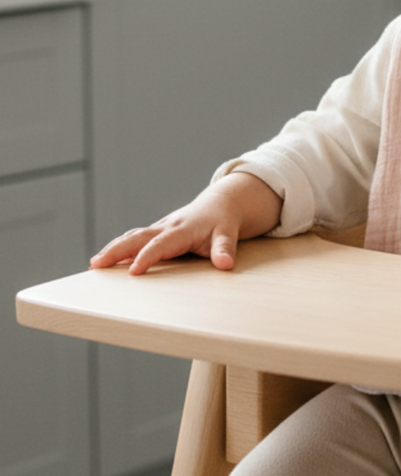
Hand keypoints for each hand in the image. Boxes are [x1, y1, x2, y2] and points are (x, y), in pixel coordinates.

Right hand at [90, 172, 281, 275]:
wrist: (222, 203)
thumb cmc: (224, 220)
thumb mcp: (229, 233)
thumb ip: (225, 248)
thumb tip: (225, 265)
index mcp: (182, 229)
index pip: (161, 244)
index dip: (147, 257)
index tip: (133, 272)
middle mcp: (167, 227)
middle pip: (137, 237)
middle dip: (116, 250)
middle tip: (96, 265)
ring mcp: (160, 229)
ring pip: (132, 237)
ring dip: (113, 249)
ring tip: (95, 264)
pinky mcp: (157, 232)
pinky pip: (135, 239)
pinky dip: (120, 248)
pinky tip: (108, 260)